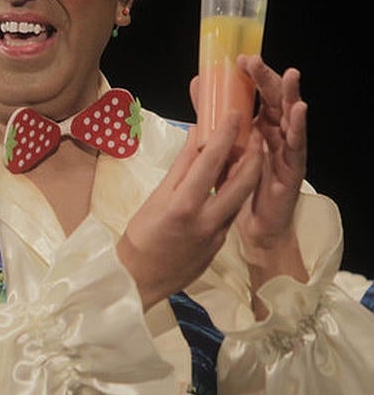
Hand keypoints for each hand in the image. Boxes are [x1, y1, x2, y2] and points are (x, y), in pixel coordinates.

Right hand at [118, 113, 262, 308]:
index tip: (236, 115)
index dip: (226, 136)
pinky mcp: (222, 244)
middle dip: (254, 154)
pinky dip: (235, 193)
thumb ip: (181, 167)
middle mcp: (207, 219)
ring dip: (249, 172)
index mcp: (184, 204)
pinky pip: (232, 212)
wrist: (141, 279)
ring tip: (250, 153)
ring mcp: (218, 234)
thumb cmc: (139, 236)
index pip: (211, 162)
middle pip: (243, 180)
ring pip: (243, 197)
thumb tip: (197, 137)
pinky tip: (231, 182)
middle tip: (255, 133)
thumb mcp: (155, 198)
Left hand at [233, 55, 308, 282]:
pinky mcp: (293, 169)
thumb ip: (214, 120)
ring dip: (290, 96)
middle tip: (255, 61)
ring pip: (290, 119)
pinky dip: (297, 126)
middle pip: (275, 102)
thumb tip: (198, 88)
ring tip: (289, 75)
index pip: (257, 96)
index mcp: (259, 127)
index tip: (240, 59)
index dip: (251, 77)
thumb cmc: (242, 185)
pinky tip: (299, 109)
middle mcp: (276, 135)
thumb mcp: (225, 149)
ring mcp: (287, 151)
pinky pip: (296, 146)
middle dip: (267, 80)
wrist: (256, 224)